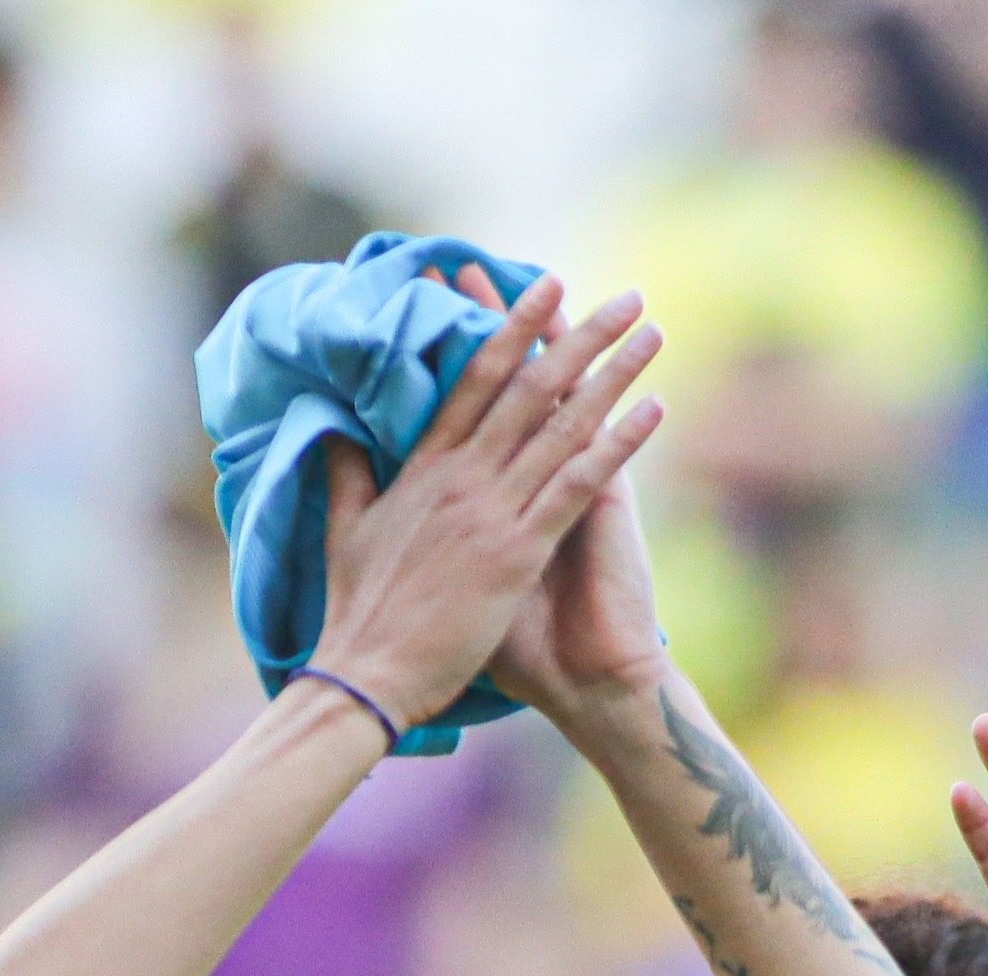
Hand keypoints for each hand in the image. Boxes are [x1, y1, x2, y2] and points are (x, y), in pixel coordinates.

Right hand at [310, 272, 664, 732]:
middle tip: (625, 297)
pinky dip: (618, 445)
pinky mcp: (516, 554)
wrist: (369, 677)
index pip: (475, 380)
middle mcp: (462, 478)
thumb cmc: (356, 613)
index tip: (546, 286)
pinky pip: (578, 485)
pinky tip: (653, 411)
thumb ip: (346, 474)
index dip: (513, 327)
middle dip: (581, 336)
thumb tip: (335, 430)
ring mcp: (492, 513)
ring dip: (613, 375)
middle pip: (531, 388)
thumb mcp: (345, 531)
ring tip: (651, 335)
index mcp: (424, 469)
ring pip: (562, 425)